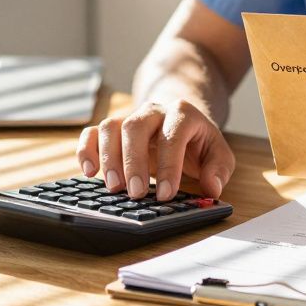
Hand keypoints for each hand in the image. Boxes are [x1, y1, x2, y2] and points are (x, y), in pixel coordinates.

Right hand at [77, 99, 235, 201]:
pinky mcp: (113, 128)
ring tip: (113, 187)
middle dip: (133, 162)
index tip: (165, 194)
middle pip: (136, 127)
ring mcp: (130, 117)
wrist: (180, 118)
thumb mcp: (218, 152)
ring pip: (111, 127)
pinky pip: (93, 132)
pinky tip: (88, 172)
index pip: (173, 136)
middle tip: (135, 193)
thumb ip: (219, 169)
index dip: (169, 165)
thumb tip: (212, 188)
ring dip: (108, 157)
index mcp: (182, 114)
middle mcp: (153, 111)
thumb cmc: (198, 140)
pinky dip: (86, 149)